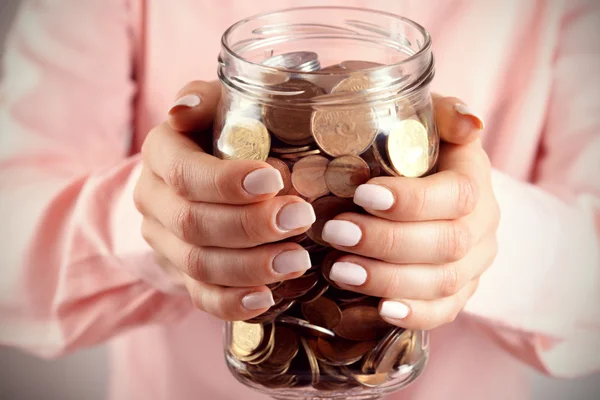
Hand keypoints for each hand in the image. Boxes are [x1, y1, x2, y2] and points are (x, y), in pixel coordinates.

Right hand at [134, 81, 314, 320]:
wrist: (197, 177)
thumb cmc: (223, 133)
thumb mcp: (218, 106)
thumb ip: (207, 100)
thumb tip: (184, 109)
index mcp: (161, 154)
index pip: (184, 174)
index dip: (225, 182)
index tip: (273, 181)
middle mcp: (155, 200)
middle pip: (193, 223)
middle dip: (249, 226)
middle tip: (300, 219)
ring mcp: (166, 242)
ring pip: (198, 264)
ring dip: (250, 266)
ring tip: (297, 259)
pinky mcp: (182, 273)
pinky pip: (201, 296)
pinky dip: (234, 302)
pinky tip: (268, 298)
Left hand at [322, 96, 499, 329]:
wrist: (433, 186)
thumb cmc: (417, 151)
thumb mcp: (428, 122)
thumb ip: (443, 114)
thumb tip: (468, 123)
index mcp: (474, 178)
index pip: (457, 194)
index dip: (411, 200)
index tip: (362, 195)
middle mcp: (482, 225)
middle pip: (446, 243)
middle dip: (386, 242)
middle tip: (335, 233)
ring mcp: (474, 262)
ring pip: (442, 282)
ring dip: (388, 278)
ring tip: (340, 269)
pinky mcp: (460, 291)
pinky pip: (445, 311)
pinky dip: (414, 313)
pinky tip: (380, 308)